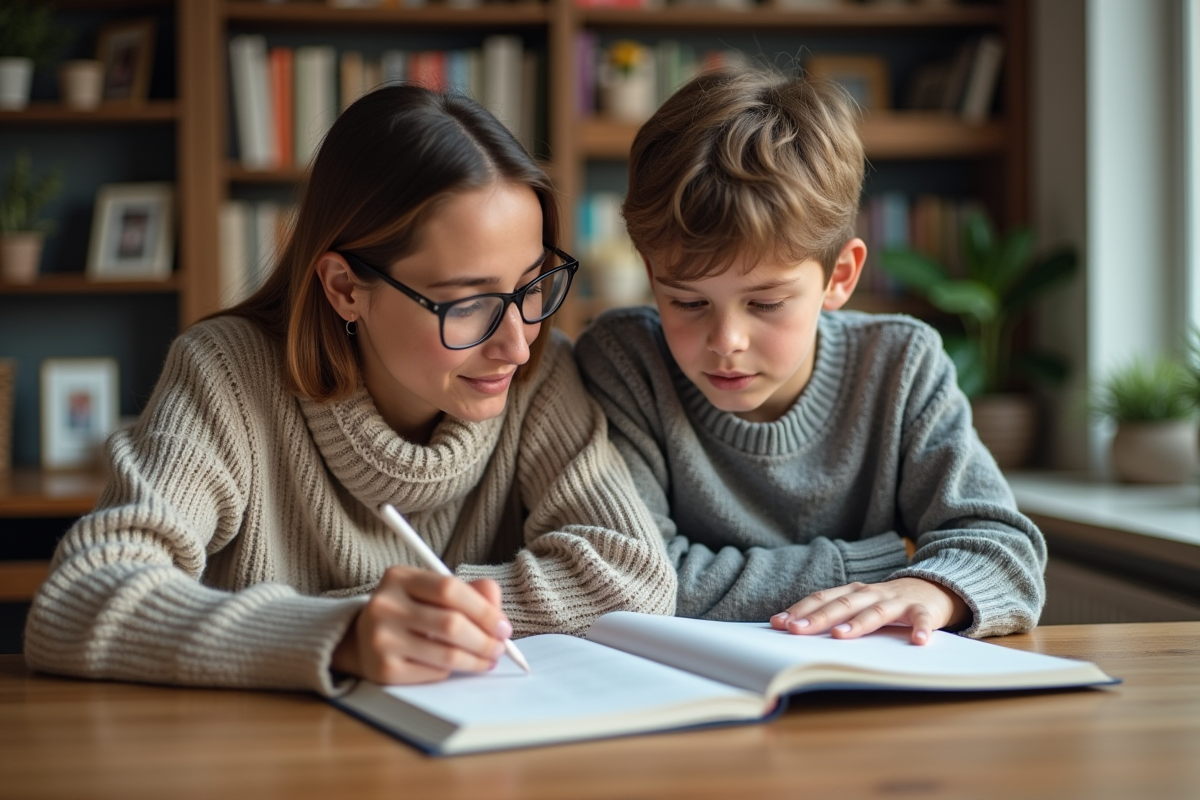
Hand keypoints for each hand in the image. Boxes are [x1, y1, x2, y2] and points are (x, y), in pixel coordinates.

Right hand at [331, 565, 512, 683]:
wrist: (360, 640)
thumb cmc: (409, 612)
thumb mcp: (432, 591)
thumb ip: (470, 593)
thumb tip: (498, 613)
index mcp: (399, 578)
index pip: (450, 589)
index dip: (484, 610)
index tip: (503, 626)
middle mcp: (385, 606)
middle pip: (451, 624)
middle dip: (485, 639)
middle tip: (500, 647)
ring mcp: (381, 639)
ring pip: (446, 654)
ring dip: (476, 660)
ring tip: (488, 659)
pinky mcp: (383, 670)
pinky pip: (434, 673)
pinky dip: (452, 671)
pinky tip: (454, 666)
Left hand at [769, 577, 968, 644]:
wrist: (932, 587)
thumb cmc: (886, 602)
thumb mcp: (859, 605)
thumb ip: (835, 615)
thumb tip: (796, 631)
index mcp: (852, 592)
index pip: (821, 598)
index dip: (800, 610)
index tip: (778, 623)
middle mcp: (870, 593)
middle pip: (841, 605)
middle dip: (817, 617)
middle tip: (796, 630)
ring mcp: (896, 601)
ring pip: (874, 612)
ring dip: (857, 624)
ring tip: (839, 636)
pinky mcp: (921, 609)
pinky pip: (921, 619)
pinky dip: (919, 629)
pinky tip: (917, 641)